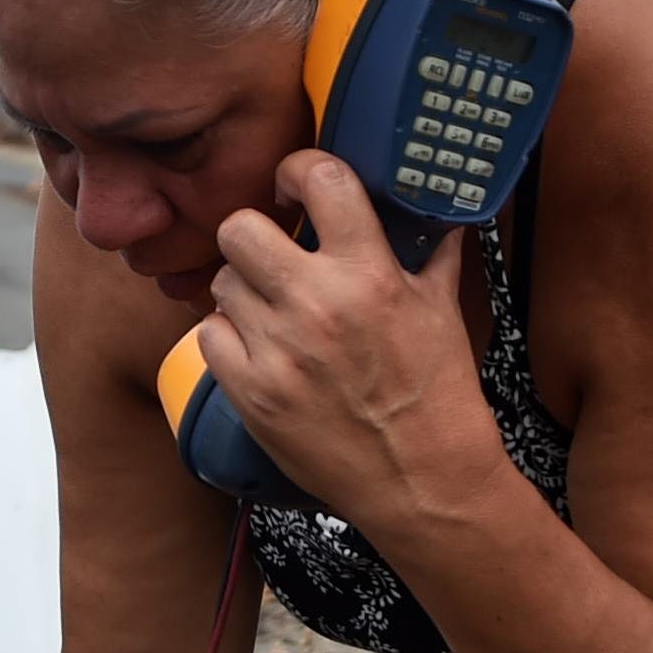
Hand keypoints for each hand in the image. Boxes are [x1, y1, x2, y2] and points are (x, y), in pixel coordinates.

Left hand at [192, 151, 498, 523]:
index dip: (297, 171)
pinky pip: (209, 335)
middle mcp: (318, 304)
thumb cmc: (438, 396)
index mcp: (370, 273)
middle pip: (238, 228)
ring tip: (271, 311)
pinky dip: (227, 338)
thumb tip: (433, 207)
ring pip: (221, 282)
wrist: (423, 480)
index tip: (294, 186)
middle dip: (252, 236)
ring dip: (241, 291)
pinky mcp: (252, 393)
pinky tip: (258, 349)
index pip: (319, 178)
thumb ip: (431, 250)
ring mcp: (279, 350)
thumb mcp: (442, 310)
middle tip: (270, 255)